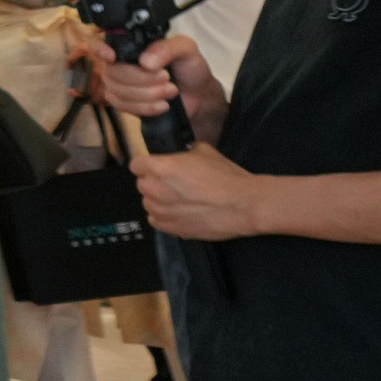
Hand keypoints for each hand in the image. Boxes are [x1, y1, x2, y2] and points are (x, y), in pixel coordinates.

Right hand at [72, 25, 226, 148]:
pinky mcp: (125, 103)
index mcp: (130, 45)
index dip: (99, 49)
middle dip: (140, 79)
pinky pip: (123, 107)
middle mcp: (120, 63)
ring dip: (146, 94)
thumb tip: (145, 62)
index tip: (112, 57)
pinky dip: (145, 108)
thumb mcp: (186, 49)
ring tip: (170, 91)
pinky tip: (162, 105)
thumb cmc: (191, 68)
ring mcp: (120, 84)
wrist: (200, 96)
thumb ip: (167, 48)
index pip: (98, 43)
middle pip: (111, 71)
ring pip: (117, 91)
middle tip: (166, 78)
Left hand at [138, 137, 275, 241]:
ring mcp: (159, 211)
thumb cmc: (225, 176)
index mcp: (158, 167)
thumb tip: (181, 155)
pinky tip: (181, 213)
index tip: (158, 168)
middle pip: (143, 184)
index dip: (148, 165)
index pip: (136, 165)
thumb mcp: (204, 151)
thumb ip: (184, 153)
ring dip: (160, 201)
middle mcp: (153, 189)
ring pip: (149, 203)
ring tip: (182, 200)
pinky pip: (156, 220)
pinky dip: (165, 217)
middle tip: (176, 184)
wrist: (243, 205)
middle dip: (155, 183)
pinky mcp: (169, 228)